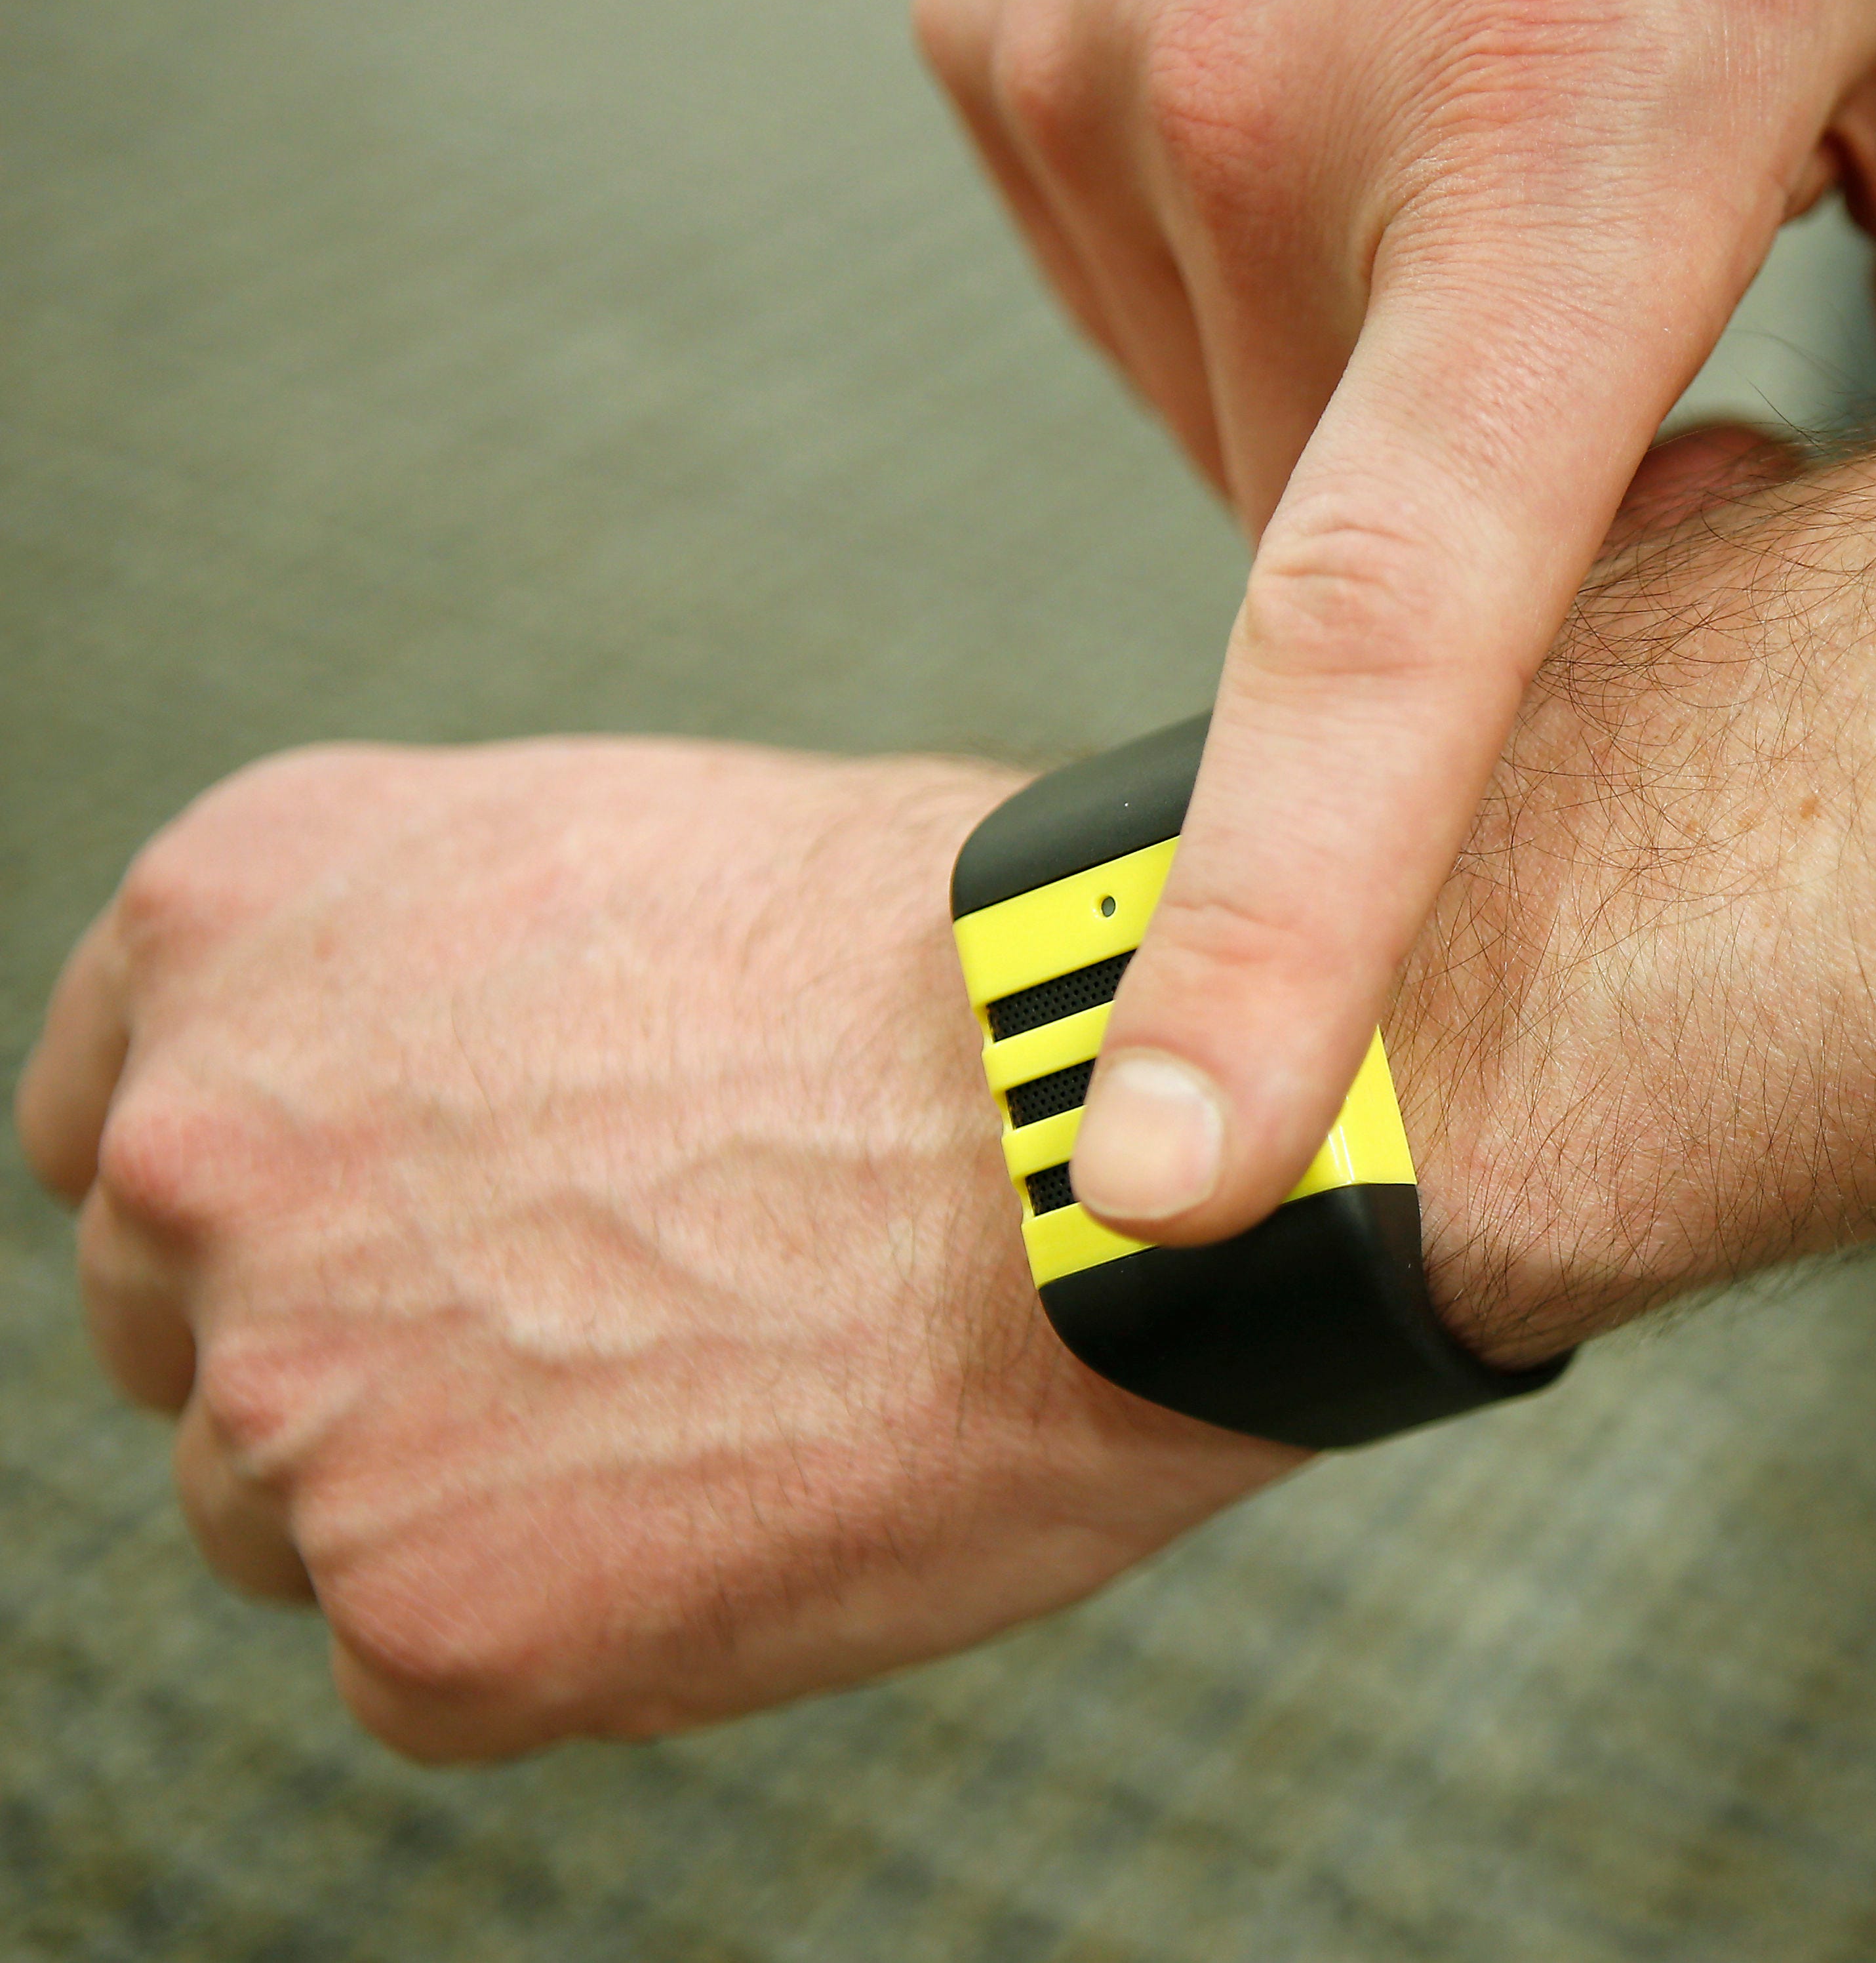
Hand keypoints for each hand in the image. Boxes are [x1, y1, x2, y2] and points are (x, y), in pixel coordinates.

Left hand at [12, 741, 1296, 1759]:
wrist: (1120, 1144)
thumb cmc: (954, 980)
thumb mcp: (628, 856)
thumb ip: (449, 984)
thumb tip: (444, 1106)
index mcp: (247, 917)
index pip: (121, 1121)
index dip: (271, 1194)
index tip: (373, 1230)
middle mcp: (207, 1152)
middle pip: (188, 1327)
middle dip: (354, 1341)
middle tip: (580, 1336)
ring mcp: (294, 1398)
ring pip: (292, 1507)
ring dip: (458, 1485)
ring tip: (702, 1404)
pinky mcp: (426, 1618)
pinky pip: (431, 1653)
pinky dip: (568, 1610)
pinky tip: (735, 1494)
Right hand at [914, 0, 1875, 1250]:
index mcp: (1543, 174)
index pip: (1373, 651)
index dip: (1272, 940)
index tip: (1167, 1163)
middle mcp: (1264, 128)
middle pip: (1313, 546)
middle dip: (1436, 527)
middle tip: (1559, 358)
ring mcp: (1089, 57)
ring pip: (1204, 409)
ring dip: (1333, 374)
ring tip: (1460, 173)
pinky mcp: (992, 12)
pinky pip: (1114, 263)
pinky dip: (1227, 251)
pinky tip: (1338, 107)